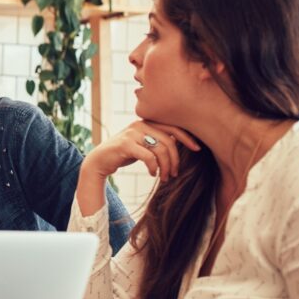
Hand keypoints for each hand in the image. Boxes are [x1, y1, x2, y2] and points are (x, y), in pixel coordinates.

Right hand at [83, 120, 200, 182]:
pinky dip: (154, 167)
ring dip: (166, 167)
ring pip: (160, 150)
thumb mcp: (143, 143)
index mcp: (147, 121)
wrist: (100, 160)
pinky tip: (153, 174)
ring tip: (164, 177)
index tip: (198, 149)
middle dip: (175, 160)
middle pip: (169, 141)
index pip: (174, 126)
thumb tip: (182, 141)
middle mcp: (140, 124)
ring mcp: (132, 133)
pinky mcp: (125, 144)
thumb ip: (158, 139)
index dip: (187, 137)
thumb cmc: (124, 153)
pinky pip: (148, 157)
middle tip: (174, 174)